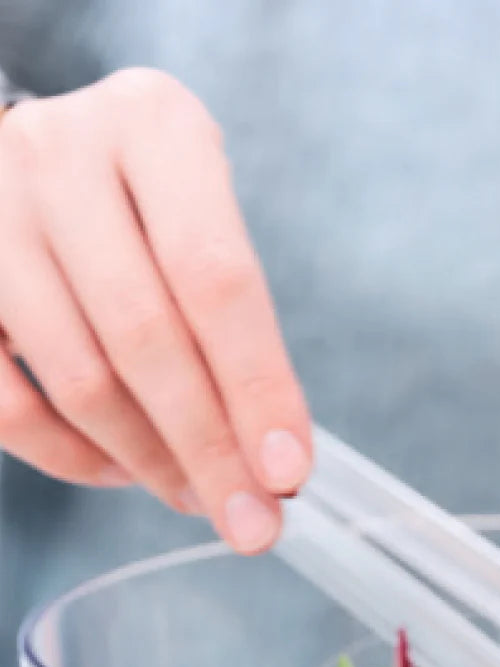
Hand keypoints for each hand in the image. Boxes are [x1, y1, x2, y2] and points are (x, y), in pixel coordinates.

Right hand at [0, 69, 310, 552]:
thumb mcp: (206, 211)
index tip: (289, 474)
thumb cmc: (148, 195)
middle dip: (210, 450)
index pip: (218, 280)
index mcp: (154, 127)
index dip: (257, 387)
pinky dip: (71, 457)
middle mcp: (61, 156)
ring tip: (202, 496)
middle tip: (254, 525)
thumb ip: (238, 316)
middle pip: (147, 338)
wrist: (39, 150)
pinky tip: (123, 474)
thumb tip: (274, 460)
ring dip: (150, 461)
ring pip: (78, 378)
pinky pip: (5, 403)